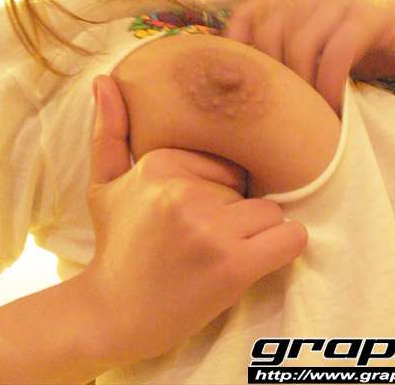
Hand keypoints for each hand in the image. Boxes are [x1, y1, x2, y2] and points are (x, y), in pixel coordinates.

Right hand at [83, 76, 306, 364]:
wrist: (111, 315)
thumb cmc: (115, 245)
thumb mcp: (104, 183)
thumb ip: (109, 130)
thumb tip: (104, 79)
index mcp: (160, 163)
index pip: (225, 163)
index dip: (217, 191)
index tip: (192, 215)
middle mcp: (184, 190)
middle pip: (249, 187)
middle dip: (236, 212)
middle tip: (202, 240)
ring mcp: (209, 228)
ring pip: (271, 211)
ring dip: (257, 233)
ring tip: (221, 254)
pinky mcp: (232, 265)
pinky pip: (290, 238)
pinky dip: (285, 247)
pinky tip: (259, 259)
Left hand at [224, 0, 394, 114]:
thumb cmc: (355, 55)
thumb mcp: (310, 54)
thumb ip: (277, 54)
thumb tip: (229, 81)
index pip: (246, 15)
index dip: (239, 50)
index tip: (246, 89)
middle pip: (270, 33)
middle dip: (276, 78)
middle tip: (287, 112)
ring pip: (301, 41)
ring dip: (304, 86)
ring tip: (312, 115)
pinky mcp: (371, 15)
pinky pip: (338, 50)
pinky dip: (331, 84)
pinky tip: (335, 108)